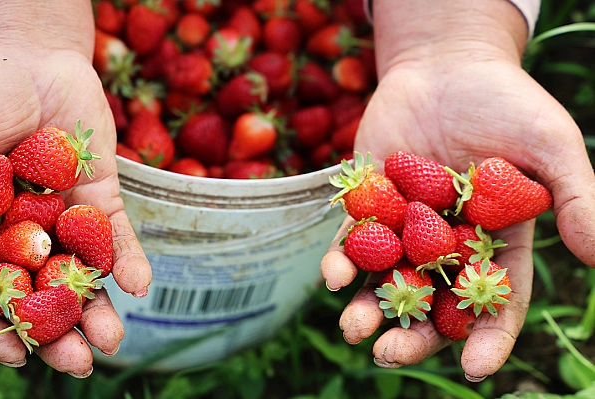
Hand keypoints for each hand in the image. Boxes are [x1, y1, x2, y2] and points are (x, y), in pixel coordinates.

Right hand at [0, 0, 151, 376]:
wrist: (27, 49)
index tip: (13, 355)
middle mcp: (19, 233)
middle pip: (37, 293)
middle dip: (56, 332)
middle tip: (79, 363)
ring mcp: (62, 217)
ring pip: (80, 273)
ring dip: (97, 309)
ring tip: (112, 339)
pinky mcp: (99, 195)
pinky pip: (115, 234)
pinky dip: (127, 259)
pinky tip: (139, 283)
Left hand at [321, 0, 594, 380]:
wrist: (446, 65)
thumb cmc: (506, 101)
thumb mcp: (551, 145)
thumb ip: (573, 198)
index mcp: (496, 241)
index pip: (494, 300)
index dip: (487, 336)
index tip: (474, 366)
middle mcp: (448, 244)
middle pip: (432, 303)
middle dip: (412, 334)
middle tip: (388, 355)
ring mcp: (404, 227)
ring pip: (385, 280)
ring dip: (367, 309)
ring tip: (353, 330)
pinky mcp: (367, 204)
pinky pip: (351, 240)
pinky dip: (340, 259)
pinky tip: (332, 275)